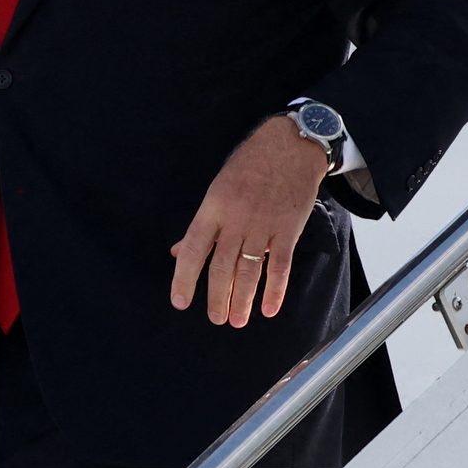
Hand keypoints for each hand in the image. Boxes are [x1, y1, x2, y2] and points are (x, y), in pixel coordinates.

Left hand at [169, 118, 330, 327]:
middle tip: (215, 319)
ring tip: (236, 321)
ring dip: (242, 299)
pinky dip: (275, 290)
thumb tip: (178, 252)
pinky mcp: (288, 230)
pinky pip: (281, 266)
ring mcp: (263, 226)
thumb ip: (201, 225)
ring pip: (250, 271)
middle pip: (222, 266)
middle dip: (217, 297)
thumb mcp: (217, 190)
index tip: (180, 302)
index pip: (193, 249)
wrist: (289, 147)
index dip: (184, 278)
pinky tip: (269, 309)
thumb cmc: (248, 167)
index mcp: (213, 209)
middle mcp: (236, 220)